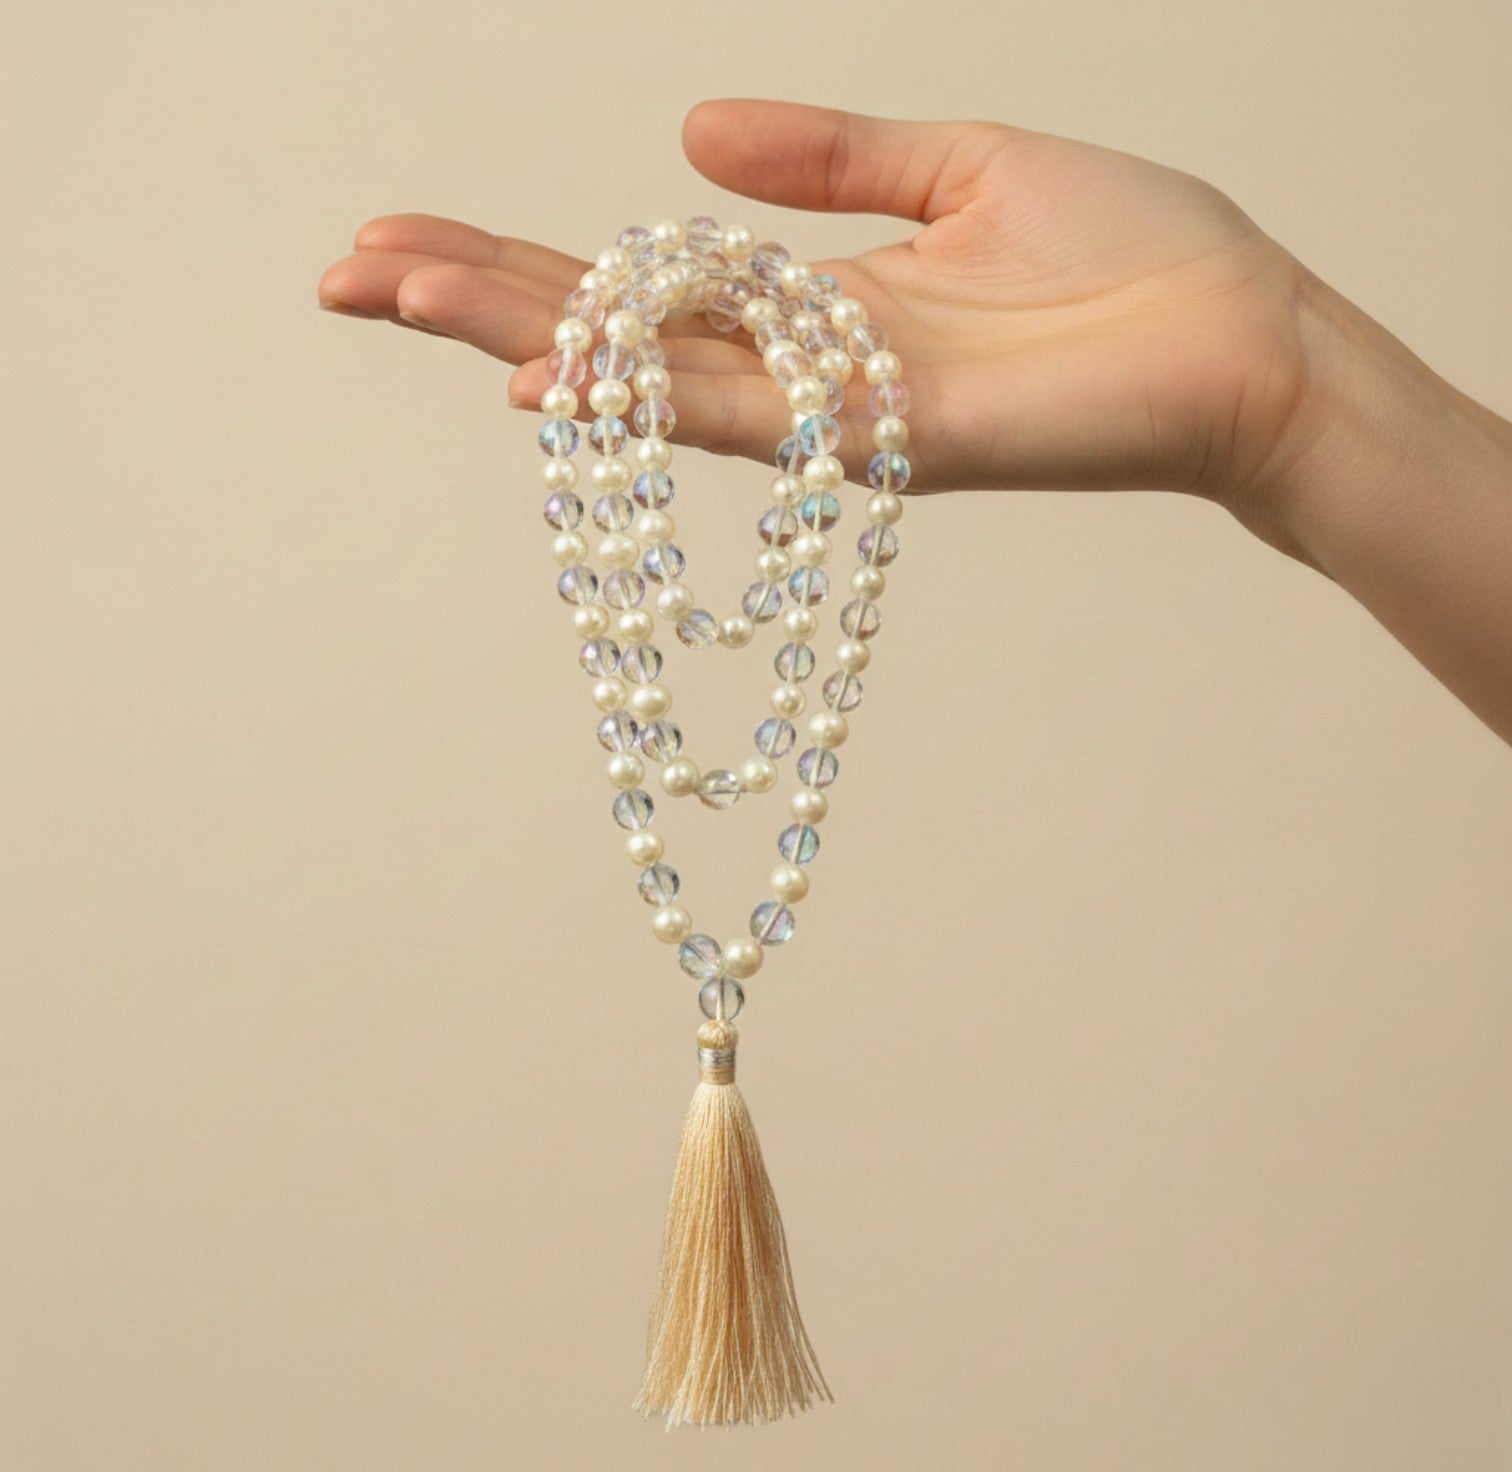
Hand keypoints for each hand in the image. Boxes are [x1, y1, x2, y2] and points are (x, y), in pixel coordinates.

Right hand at [315, 99, 1312, 531]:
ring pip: (645, 382)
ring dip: (515, 342)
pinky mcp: (890, 447)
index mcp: (811, 305)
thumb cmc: (1131, 254)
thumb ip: (829, 159)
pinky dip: (638, 402)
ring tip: (391, 297)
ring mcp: (837, 419)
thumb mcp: (962, 164)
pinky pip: (743, 421)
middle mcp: (801, 371)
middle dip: (475, 305)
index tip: (404, 239)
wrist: (1243, 336)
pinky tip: (538, 384)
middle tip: (342, 276)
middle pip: (612, 339)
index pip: (637, 282)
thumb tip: (688, 134)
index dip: (519, 261)